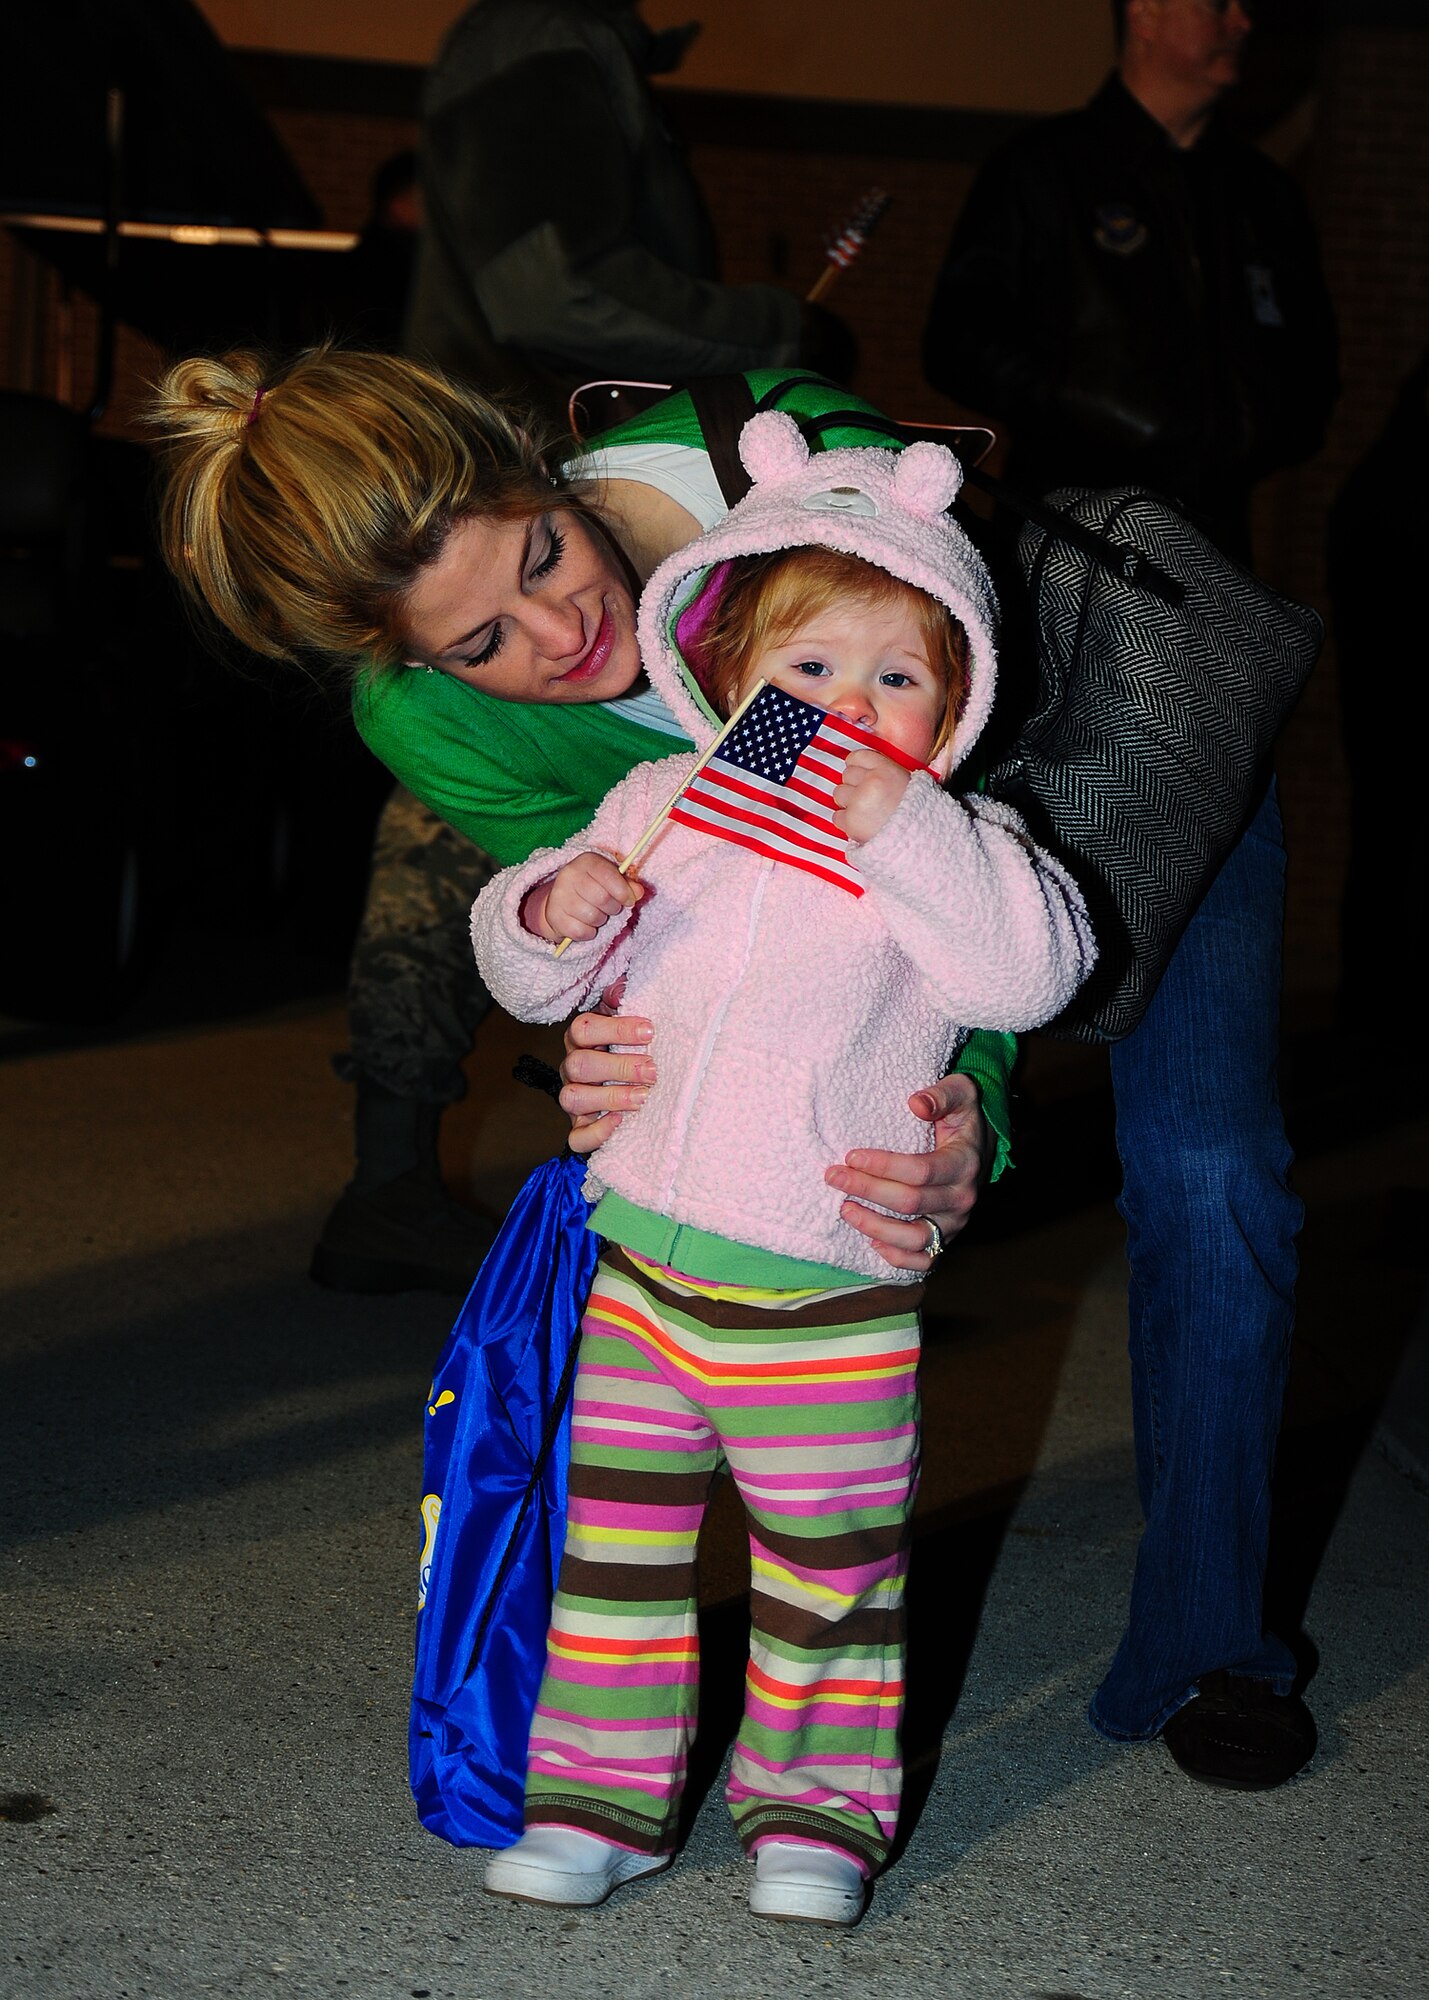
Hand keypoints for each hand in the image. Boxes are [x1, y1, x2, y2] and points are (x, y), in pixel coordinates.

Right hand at [535, 851, 640, 944]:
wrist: (560, 903)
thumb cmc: (592, 889)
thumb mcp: (611, 880)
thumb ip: (627, 884)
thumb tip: (639, 892)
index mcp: (586, 861)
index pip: (609, 875)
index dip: (623, 891)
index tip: (629, 900)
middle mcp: (569, 875)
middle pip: (602, 898)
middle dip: (613, 908)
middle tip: (611, 908)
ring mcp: (559, 896)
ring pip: (592, 916)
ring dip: (600, 920)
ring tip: (597, 914)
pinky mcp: (554, 916)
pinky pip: (582, 931)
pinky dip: (589, 932)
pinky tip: (585, 924)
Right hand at [560, 984, 655, 1154]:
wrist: (637, 1087)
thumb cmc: (633, 1048)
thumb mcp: (632, 1020)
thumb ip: (625, 999)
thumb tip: (621, 989)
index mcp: (582, 1040)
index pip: (583, 1029)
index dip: (615, 1029)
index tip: (650, 1031)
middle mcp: (573, 1069)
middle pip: (579, 1064)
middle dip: (619, 1066)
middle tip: (652, 1070)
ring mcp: (574, 1100)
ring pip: (572, 1098)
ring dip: (610, 1097)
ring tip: (642, 1097)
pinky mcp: (581, 1128)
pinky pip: (577, 1136)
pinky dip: (596, 1133)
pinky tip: (620, 1122)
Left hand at [825, 1071, 990, 1271]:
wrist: (980, 1146)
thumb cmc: (962, 1117)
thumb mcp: (961, 1093)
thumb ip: (941, 1094)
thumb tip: (916, 1103)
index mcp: (964, 1164)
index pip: (920, 1171)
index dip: (883, 1166)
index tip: (851, 1155)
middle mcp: (962, 1199)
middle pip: (910, 1203)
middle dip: (867, 1190)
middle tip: (833, 1176)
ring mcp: (955, 1223)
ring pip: (914, 1238)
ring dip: (875, 1226)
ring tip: (844, 1209)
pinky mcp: (946, 1238)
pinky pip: (924, 1261)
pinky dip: (897, 1258)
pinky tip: (871, 1242)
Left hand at [834, 749, 911, 843]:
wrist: (917, 841)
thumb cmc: (914, 813)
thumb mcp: (905, 783)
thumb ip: (885, 772)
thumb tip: (860, 769)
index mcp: (887, 770)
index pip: (858, 757)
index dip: (856, 766)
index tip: (859, 775)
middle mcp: (872, 782)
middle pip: (846, 775)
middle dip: (854, 786)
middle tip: (867, 799)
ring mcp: (859, 801)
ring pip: (838, 793)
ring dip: (848, 803)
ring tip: (865, 813)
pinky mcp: (851, 821)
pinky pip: (837, 816)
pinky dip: (846, 822)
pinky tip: (862, 825)